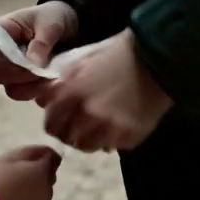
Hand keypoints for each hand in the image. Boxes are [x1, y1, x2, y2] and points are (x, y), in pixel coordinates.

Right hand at [0, 1, 78, 100]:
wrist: (70, 29)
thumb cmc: (53, 19)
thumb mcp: (51, 24)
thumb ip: (41, 42)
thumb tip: (33, 64)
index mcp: (1, 31)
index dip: (1, 54)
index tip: (24, 55)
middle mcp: (0, 54)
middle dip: (19, 74)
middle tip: (41, 69)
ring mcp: (11, 72)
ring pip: (10, 89)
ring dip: (32, 86)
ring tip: (52, 76)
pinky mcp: (24, 85)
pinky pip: (26, 96)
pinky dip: (40, 92)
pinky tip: (53, 81)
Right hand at [0, 145, 60, 199]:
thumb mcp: (10, 157)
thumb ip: (32, 152)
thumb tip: (49, 152)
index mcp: (41, 169)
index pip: (52, 157)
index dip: (39, 156)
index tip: (25, 160)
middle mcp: (48, 186)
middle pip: (50, 174)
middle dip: (39, 172)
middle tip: (17, 175)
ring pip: (45, 190)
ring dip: (37, 187)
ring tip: (16, 190)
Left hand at [37, 28, 172, 152]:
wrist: (156, 57)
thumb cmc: (116, 53)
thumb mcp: (82, 59)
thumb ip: (61, 80)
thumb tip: (43, 99)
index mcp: (73, 92)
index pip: (50, 121)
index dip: (52, 121)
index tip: (57, 120)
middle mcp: (88, 113)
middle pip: (67, 137)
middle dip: (67, 133)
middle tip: (74, 127)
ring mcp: (110, 127)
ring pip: (88, 146)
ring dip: (87, 139)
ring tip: (94, 129)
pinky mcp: (130, 136)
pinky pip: (112, 146)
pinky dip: (109, 140)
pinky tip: (114, 128)